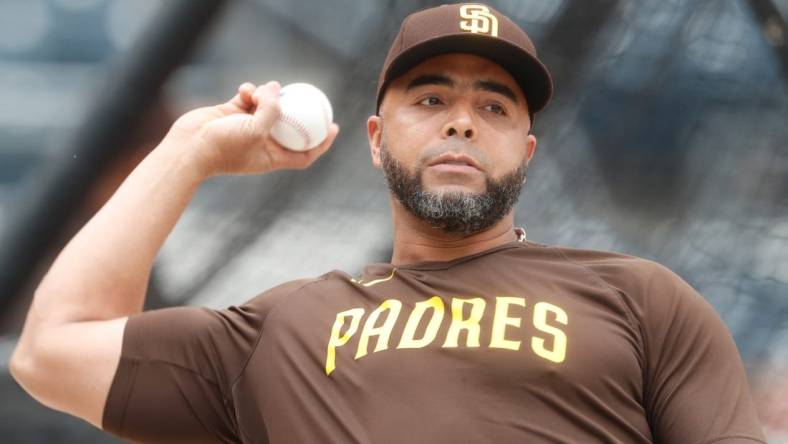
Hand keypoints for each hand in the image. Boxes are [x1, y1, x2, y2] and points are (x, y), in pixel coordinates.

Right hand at [164, 81, 339, 177]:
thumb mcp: (255, 130)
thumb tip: (277, 89)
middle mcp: (261, 143)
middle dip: (299, 112)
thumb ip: (271, 111)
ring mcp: (246, 128)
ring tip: (266, 88)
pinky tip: (246, 88)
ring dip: (268, 96)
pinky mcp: (231, 114)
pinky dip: (249, 91)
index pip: (304, 153)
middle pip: (289, 127)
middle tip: (311, 96)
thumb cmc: (223, 147)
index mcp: (271, 157)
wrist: (188, 148)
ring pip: (267, 108)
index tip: (334, 127)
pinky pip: (248, 99)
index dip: (322, 143)